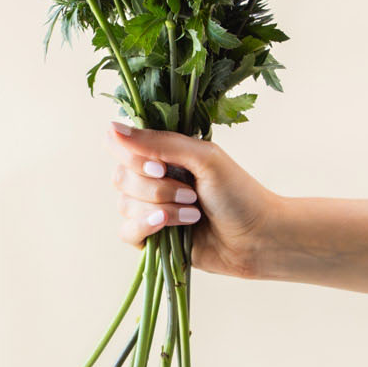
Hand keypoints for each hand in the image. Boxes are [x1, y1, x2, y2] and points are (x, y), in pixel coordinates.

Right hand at [108, 121, 278, 278]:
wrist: (257, 238)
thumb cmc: (239, 193)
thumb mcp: (203, 158)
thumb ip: (158, 142)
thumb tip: (109, 127)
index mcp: (164, 153)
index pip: (122, 145)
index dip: (133, 155)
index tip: (160, 165)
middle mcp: (152, 178)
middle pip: (120, 176)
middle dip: (156, 187)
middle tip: (190, 192)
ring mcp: (150, 209)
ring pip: (124, 205)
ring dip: (161, 208)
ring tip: (193, 213)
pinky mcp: (151, 238)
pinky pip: (127, 231)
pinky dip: (147, 227)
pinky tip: (170, 226)